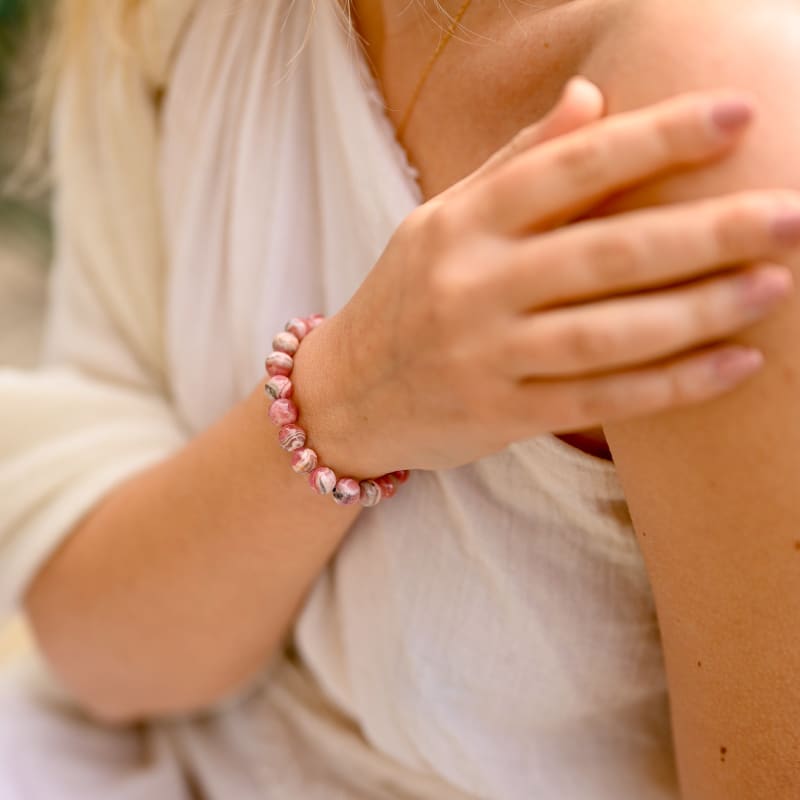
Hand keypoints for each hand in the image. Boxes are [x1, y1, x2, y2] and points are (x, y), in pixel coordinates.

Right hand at [299, 78, 798, 475]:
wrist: (343, 394)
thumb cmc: (404, 297)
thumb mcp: (442, 218)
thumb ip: (515, 161)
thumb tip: (593, 94)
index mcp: (462, 223)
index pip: (570, 168)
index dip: (656, 137)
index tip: (737, 114)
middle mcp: (472, 286)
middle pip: (605, 252)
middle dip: (705, 231)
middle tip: (790, 214)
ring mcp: (484, 357)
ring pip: (607, 332)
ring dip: (699, 310)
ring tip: (775, 285)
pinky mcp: (499, 417)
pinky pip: (598, 401)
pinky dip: (670, 384)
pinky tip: (732, 363)